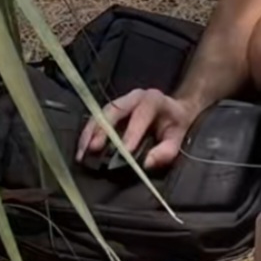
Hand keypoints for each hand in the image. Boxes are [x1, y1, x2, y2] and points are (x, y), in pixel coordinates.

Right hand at [75, 88, 198, 170]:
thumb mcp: (178, 137)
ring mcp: (121, 101)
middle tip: (93, 149)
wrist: (173, 110)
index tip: (124, 152)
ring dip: (89, 133)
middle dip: (102, 130)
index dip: (132, 133)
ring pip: (100, 113)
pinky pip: (96, 119)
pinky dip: (88, 134)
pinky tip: (82, 149)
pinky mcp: (111, 110)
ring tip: (82, 153)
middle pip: (114, 110)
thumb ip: (166, 151)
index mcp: (153, 100)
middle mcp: (134, 97)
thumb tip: (147, 163)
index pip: (141, 115)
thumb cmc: (175, 124)